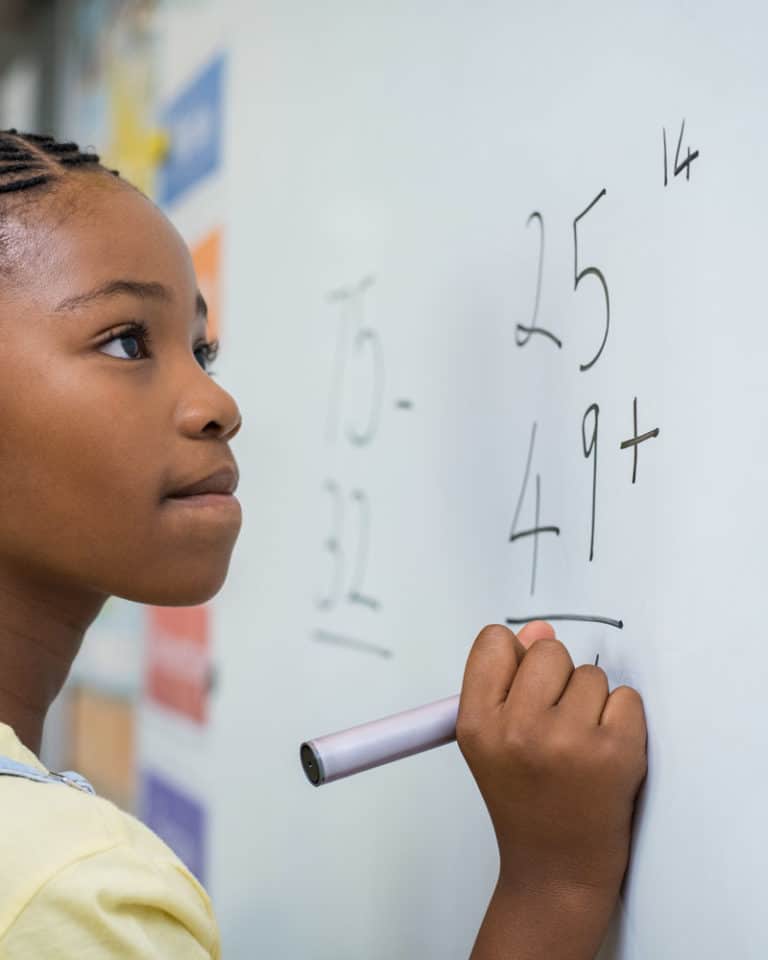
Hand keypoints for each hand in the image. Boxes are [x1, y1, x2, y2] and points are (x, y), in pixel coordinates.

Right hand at [456, 623, 646, 900]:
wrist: (556, 870)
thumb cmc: (525, 801)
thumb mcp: (492, 740)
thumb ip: (507, 679)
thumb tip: (539, 630)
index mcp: (477, 724)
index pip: (495, 642)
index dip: (515, 658)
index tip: (523, 686)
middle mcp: (518, 729)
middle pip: (548, 650)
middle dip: (557, 678)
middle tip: (555, 724)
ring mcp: (568, 741)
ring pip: (591, 674)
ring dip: (592, 702)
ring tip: (579, 745)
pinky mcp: (615, 753)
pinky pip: (627, 698)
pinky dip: (623, 720)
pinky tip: (605, 753)